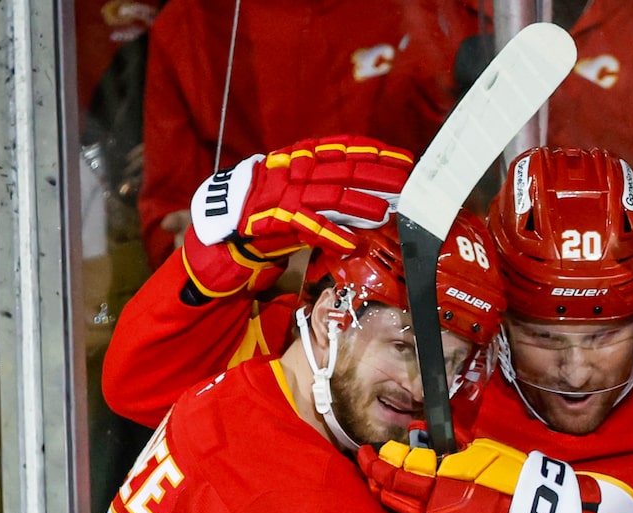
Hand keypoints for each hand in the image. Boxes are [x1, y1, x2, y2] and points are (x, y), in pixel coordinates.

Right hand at [184, 135, 413, 296]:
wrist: (225, 226)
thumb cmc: (270, 209)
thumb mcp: (300, 188)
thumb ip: (330, 187)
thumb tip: (373, 194)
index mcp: (302, 157)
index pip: (344, 148)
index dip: (375, 152)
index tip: (403, 159)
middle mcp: (295, 171)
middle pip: (344, 170)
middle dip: (378, 176)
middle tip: (406, 184)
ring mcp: (284, 194)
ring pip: (330, 197)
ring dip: (360, 205)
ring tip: (385, 212)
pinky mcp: (274, 220)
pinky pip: (307, 227)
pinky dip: (330, 235)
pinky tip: (351, 243)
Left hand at [357, 438, 600, 512]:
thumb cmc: (513, 483)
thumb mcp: (481, 452)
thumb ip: (448, 445)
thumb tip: (420, 432)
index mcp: (438, 484)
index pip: (394, 473)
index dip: (376, 462)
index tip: (368, 453)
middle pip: (390, 499)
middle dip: (378, 483)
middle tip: (373, 471)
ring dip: (397, 511)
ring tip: (397, 500)